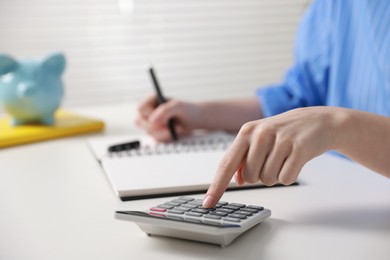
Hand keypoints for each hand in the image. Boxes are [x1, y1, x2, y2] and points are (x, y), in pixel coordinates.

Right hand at [135, 94, 202, 141]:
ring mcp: (151, 124)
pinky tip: (176, 132)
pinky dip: (167, 137)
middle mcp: (149, 112)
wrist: (195, 120)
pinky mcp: (156, 134)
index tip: (164, 118)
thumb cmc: (187, 110)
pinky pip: (156, 139)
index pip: (141, 108)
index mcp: (151, 100)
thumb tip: (151, 120)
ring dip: (165, 133)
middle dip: (157, 126)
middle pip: (140, 122)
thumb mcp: (178, 106)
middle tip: (171, 127)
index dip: (150, 114)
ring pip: (149, 132)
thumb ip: (165, 110)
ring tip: (179, 128)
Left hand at [203, 106, 338, 207]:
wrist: (317, 121)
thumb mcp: (259, 138)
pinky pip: (286, 179)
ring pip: (267, 180)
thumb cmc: (283, 132)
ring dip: (276, 175)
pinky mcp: (299, 148)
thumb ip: (243, 158)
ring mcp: (280, 140)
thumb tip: (236, 180)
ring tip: (284, 158)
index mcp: (247, 131)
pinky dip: (290, 175)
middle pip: (249, 177)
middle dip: (260, 175)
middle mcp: (261, 134)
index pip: (226, 164)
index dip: (217, 186)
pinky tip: (294, 160)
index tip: (208, 203)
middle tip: (272, 159)